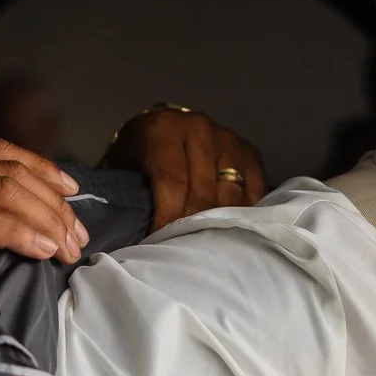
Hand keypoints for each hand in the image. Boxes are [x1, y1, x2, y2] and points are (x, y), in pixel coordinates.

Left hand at [101, 106, 268, 230]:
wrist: (158, 128)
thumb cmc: (137, 155)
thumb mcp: (122, 167)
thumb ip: (129, 194)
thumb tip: (137, 237)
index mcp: (163, 129)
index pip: (173, 182)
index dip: (169, 217)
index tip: (161, 242)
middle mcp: (199, 129)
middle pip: (204, 192)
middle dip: (191, 224)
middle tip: (180, 246)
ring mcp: (228, 139)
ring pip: (231, 195)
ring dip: (216, 222)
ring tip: (201, 240)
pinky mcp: (248, 152)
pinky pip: (253, 191)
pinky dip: (241, 213)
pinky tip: (226, 227)